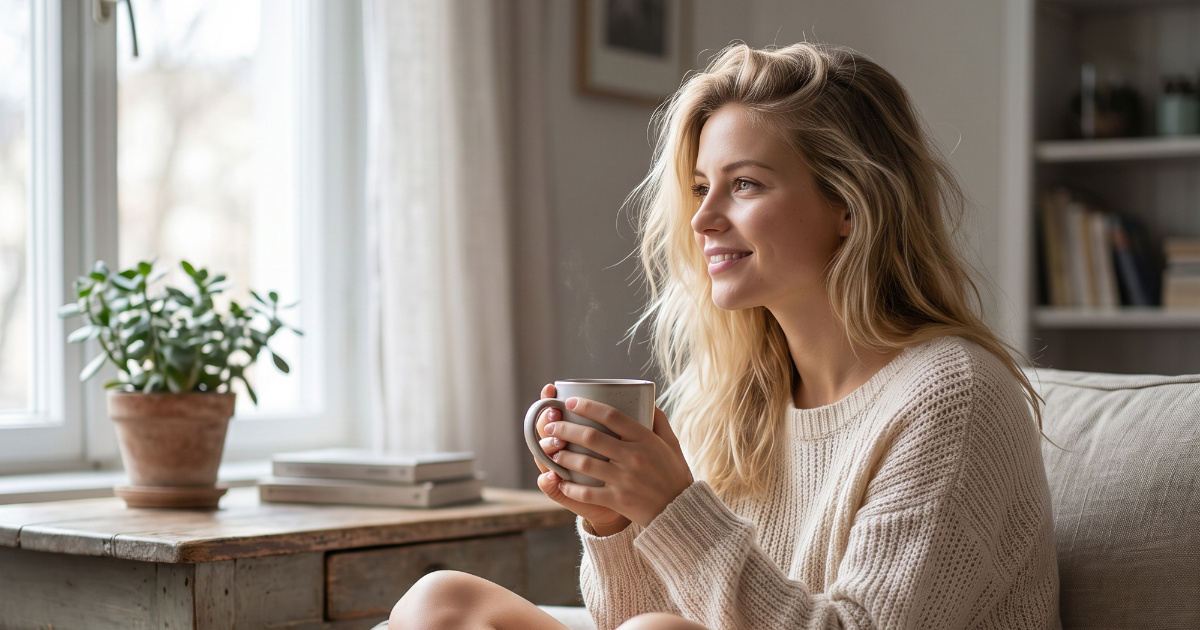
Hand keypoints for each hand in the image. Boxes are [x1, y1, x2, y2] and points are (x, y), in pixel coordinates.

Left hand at [544, 395, 693, 528]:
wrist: (681, 511)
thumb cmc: (674, 474)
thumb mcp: (672, 443)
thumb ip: (659, 420)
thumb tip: (647, 399)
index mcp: (645, 439)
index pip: (611, 415)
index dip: (588, 406)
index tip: (570, 402)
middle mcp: (633, 456)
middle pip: (591, 437)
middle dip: (565, 429)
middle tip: (551, 426)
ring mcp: (625, 479)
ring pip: (585, 463)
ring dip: (563, 456)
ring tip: (552, 451)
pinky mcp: (618, 500)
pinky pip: (587, 492)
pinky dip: (571, 487)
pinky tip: (561, 481)